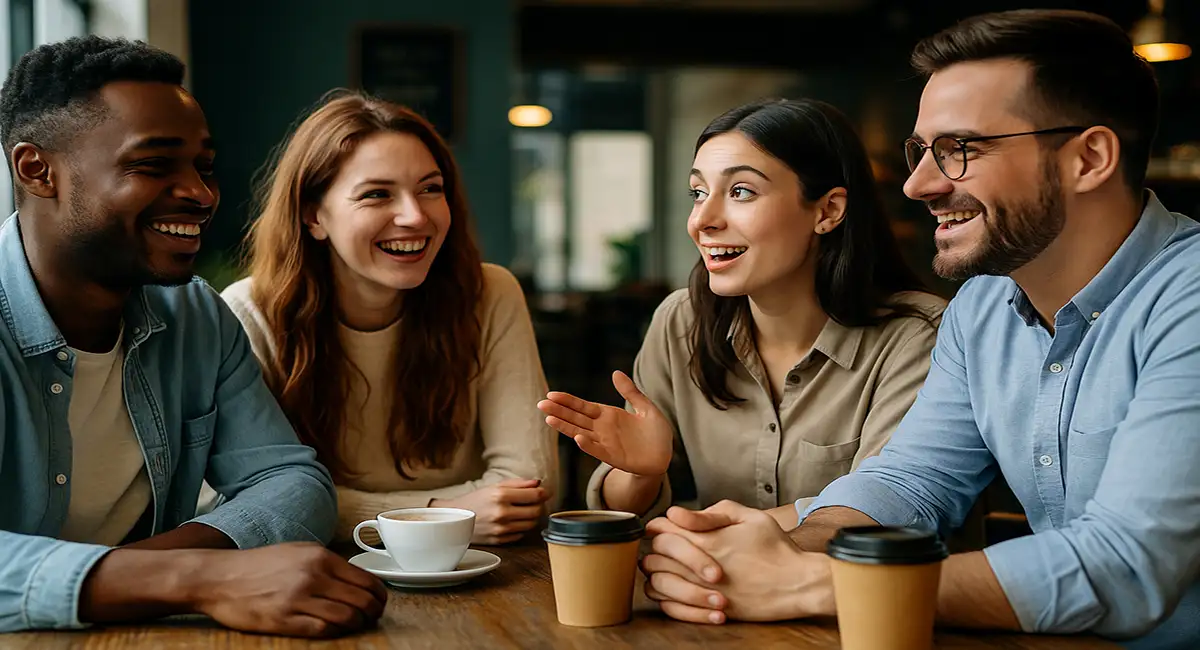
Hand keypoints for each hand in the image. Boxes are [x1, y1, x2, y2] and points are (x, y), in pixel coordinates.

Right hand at [191, 542, 387, 637]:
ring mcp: (299, 598)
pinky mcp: (284, 619)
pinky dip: (335, 633)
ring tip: (354, 626)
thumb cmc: (259, 565)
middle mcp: (314, 575)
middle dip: (373, 613)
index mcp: (320, 557)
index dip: (380, 596)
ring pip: (347, 617)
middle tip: (370, 618)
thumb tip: (353, 580)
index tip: (379, 603)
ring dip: (356, 625)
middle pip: (363, 600)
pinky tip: (333, 631)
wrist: (219, 576)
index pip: (367, 579)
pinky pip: (323, 629)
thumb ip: (326, 563)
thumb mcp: (298, 551)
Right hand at [432, 478, 548, 544]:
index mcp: (501, 495)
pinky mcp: (499, 541)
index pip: (535, 496)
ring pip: (531, 524)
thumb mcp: (496, 486)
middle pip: (536, 511)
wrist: (455, 518)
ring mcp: (500, 529)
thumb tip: (538, 482)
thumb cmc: (477, 500)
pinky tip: (514, 521)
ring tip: (524, 511)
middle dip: (539, 505)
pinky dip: (521, 527)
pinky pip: (521, 534)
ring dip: (532, 517)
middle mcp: (501, 513)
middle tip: (535, 502)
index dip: (544, 493)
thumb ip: (519, 484)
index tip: (544, 492)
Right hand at [537, 370, 672, 475]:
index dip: (567, 401)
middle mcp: (603, 429)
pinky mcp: (614, 457)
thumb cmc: (655, 433)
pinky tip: (578, 438)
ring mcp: (606, 444)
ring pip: (581, 433)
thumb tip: (616, 373)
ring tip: (549, 419)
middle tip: (541, 404)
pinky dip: (588, 445)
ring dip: (566, 427)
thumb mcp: (645, 407)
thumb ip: (631, 391)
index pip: (583, 406)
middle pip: (576, 418)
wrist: (665, 457)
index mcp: (608, 415)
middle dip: (559, 411)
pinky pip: (598, 451)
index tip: (551, 394)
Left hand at [641, 501, 834, 623]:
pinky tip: (676, 591)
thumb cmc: (777, 549)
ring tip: (667, 568)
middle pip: (653, 557)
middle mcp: (699, 568)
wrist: (798, 584)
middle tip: (664, 547)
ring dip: (656, 575)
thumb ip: (713, 512)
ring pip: (656, 585)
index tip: (664, 526)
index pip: (661, 531)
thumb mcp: (751, 517)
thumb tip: (677, 513)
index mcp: (707, 540)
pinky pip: (671, 608)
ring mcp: (703, 592)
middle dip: (654, 550)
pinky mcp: (710, 611)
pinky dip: (667, 599)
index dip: (658, 526)